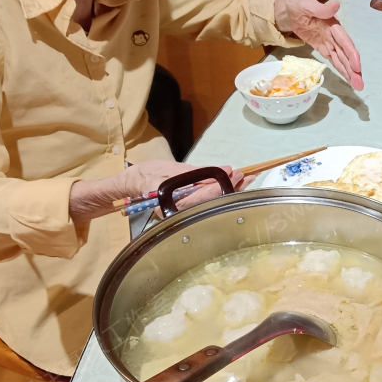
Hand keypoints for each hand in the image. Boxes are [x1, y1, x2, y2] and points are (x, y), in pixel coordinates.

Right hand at [70, 162, 252, 221]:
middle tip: (245, 175)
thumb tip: (222, 170)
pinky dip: (227, 191)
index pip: (199, 198)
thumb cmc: (146, 177)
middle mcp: (180, 212)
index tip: (231, 176)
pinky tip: (240, 183)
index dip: (217, 187)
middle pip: (211, 202)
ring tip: (248, 178)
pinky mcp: (191, 208)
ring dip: (233, 190)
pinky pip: (211, 201)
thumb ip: (197, 172)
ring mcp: (186, 212)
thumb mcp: (168, 170)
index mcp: (170, 205)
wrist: (133, 184)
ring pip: (214, 202)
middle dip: (231, 188)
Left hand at [274, 0, 363, 89]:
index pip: (344, 42)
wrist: (290, 9)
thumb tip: (336, 5)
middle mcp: (334, 36)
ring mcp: (329, 43)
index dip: (351, 54)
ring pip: (342, 60)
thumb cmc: (299, 5)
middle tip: (360, 84)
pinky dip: (341, 70)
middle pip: (346, 54)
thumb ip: (322, 8)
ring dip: (350, 73)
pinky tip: (348, 79)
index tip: (357, 67)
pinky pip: (334, 60)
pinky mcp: (323, 48)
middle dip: (353, 69)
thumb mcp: (308, 5)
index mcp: (333, 25)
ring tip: (358, 86)